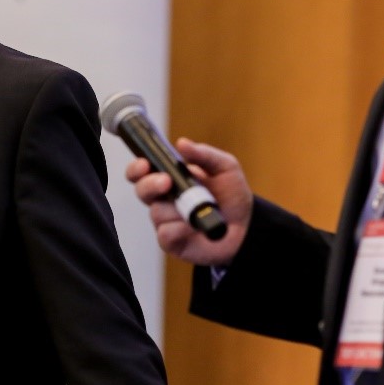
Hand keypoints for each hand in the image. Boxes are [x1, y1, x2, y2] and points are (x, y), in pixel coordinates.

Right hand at [124, 138, 250, 266]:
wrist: (246, 226)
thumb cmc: (232, 194)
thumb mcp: (225, 167)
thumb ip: (204, 154)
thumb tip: (181, 143)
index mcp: (170, 177)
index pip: (143, 170)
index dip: (137, 168)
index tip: (144, 164)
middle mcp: (163, 198)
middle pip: (141, 190)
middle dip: (150, 185)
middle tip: (167, 183)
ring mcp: (166, 220)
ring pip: (157, 212)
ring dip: (177, 210)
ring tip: (199, 210)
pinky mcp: (170, 241)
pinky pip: (165, 233)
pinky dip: (180, 229)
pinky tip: (194, 228)